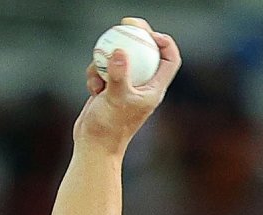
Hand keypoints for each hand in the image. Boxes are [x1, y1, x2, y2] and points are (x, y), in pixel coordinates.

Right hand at [73, 17, 181, 152]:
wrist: (94, 144)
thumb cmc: (110, 127)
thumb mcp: (115, 98)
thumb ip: (118, 75)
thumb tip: (120, 51)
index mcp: (155, 89)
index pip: (170, 60)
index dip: (165, 42)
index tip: (149, 33)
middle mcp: (143, 85)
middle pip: (146, 52)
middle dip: (136, 36)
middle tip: (126, 22)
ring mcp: (126, 86)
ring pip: (120, 58)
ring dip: (106, 61)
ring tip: (99, 80)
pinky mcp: (110, 88)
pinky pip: (104, 69)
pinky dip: (95, 74)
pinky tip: (93, 90)